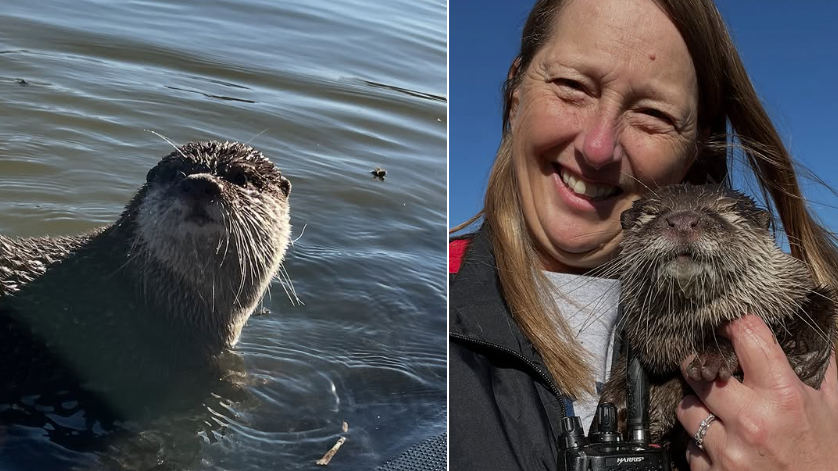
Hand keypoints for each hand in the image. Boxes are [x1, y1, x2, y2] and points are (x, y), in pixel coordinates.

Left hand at [676, 315, 837, 470]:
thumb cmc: (828, 457)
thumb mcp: (833, 409)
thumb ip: (821, 371)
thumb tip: (816, 337)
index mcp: (783, 397)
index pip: (747, 337)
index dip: (734, 325)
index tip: (727, 326)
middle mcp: (751, 421)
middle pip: (699, 374)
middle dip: (701, 370)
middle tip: (709, 373)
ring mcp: (728, 450)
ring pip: (686, 410)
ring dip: (699, 410)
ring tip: (717, 416)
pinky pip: (690, 448)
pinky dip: (701, 446)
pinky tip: (722, 446)